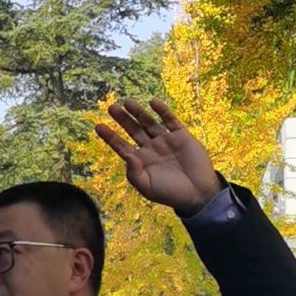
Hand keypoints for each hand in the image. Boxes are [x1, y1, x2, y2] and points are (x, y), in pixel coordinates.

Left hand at [95, 97, 222, 214]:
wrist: (197, 193)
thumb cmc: (169, 193)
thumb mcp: (146, 187)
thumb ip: (133, 173)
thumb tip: (128, 156)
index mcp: (140, 161)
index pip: (121, 145)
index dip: (110, 136)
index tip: (98, 126)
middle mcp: (151, 148)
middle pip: (133, 130)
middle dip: (123, 119)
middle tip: (111, 107)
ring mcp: (166, 141)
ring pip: (149, 122)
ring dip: (139, 112)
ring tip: (127, 102)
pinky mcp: (181, 136)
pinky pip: (170, 120)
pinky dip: (162, 111)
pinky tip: (153, 103)